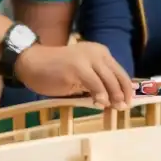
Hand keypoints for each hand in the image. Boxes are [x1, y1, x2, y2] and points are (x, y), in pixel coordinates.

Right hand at [14, 42, 131, 109]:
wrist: (32, 63)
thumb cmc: (56, 70)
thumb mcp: (82, 75)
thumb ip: (96, 82)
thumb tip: (113, 99)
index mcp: (99, 52)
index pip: (119, 71)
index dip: (126, 88)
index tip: (129, 101)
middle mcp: (96, 52)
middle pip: (117, 75)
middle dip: (122, 93)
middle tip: (123, 107)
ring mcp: (87, 59)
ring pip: (108, 80)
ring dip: (113, 96)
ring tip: (114, 107)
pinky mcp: (77, 67)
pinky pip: (95, 83)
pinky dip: (100, 95)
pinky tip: (99, 103)